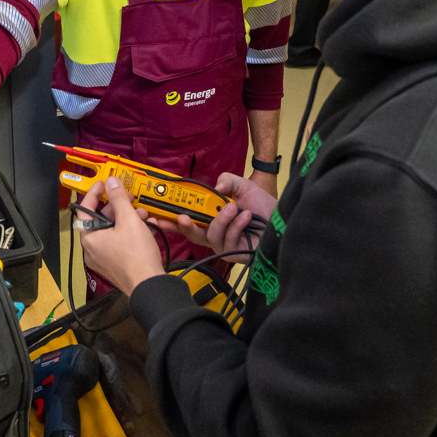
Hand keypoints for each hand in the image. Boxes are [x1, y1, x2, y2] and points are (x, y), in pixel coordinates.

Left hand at [78, 178, 165, 294]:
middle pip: (101, 220)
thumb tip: (111, 182)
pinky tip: (147, 227)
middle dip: (117, 207)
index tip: (104, 184)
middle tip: (128, 198)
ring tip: (143, 214)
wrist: (149, 285)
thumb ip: (118, 198)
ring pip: (112, 231)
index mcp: (89, 238)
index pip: (85, 209)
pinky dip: (131, 233)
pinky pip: (120, 243)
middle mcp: (93, 250)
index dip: (94, 193)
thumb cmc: (136, 255)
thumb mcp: (128, 220)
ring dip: (128, 219)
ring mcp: (104, 259)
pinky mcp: (116, 264)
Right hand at [151, 172, 276, 261]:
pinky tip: (247, 216)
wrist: (282, 219)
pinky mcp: (235, 255)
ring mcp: (224, 246)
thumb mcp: (242, 186)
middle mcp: (214, 233)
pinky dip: (237, 226)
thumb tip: (217, 186)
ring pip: (211, 235)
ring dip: (221, 220)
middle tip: (182, 217)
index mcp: (211, 218)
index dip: (170, 220)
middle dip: (184, 226)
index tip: (155, 217)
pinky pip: (228, 240)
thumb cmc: (262, 205)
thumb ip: (228, 181)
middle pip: (191, 234)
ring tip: (234, 207)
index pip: (186, 221)